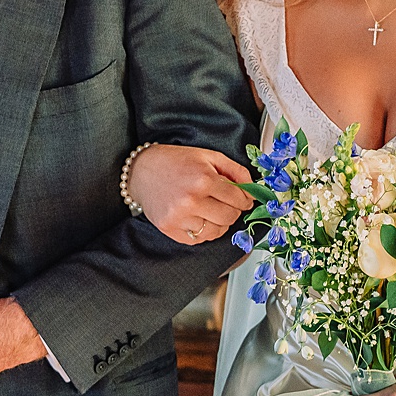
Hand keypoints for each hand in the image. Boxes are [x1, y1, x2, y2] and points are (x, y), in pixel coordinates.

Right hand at [126, 144, 252, 245]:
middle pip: (229, 217)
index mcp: (203, 179)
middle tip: (228, 203)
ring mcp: (179, 217)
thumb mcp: (209, 156)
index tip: (245, 199)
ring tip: (211, 208)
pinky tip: (199, 217)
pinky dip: (204, 231)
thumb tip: (253, 189)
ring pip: (216, 231)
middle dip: (234, 211)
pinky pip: (199, 239)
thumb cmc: (175, 161)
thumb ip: (235, 171)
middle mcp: (191, 201)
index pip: (238, 198)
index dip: (246, 199)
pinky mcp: (170, 229)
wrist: (142, 170)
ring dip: (220, 222)